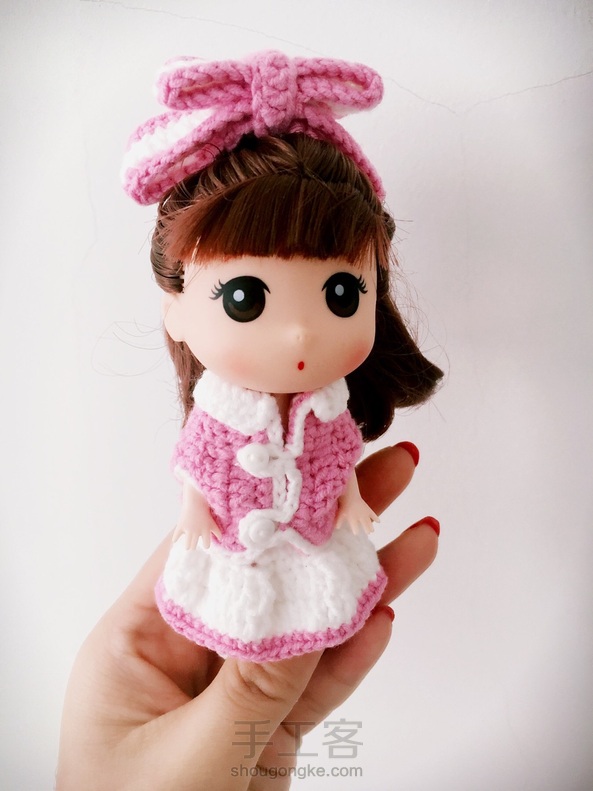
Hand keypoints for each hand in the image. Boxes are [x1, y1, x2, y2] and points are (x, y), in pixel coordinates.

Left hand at [56, 444, 438, 790]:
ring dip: (361, 577)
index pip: (205, 549)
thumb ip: (254, 682)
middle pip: (268, 572)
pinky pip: (319, 680)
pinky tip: (388, 608)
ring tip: (413, 530)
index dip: (258, 501)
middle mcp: (187, 655)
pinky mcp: (272, 727)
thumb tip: (304, 601)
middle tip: (383, 468)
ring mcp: (235, 690)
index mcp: (138, 643)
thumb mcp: (190, 761)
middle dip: (327, 520)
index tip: (304, 456)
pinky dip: (355, 649)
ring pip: (306, 622)